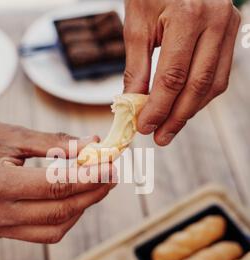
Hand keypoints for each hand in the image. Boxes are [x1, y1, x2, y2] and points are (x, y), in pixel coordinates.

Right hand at [0, 117, 114, 243]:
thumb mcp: (12, 135)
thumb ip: (54, 143)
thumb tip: (92, 145)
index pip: (56, 187)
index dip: (89, 177)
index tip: (111, 166)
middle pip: (59, 211)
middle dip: (92, 193)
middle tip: (111, 176)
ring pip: (54, 229)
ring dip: (81, 209)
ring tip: (96, 187)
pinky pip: (40, 233)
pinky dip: (63, 218)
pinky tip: (73, 200)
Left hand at [124, 0, 240, 144]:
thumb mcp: (137, 25)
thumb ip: (136, 68)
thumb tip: (134, 105)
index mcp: (188, 15)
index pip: (173, 77)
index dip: (158, 107)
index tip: (145, 127)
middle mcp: (215, 21)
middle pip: (197, 85)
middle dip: (177, 117)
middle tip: (160, 137)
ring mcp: (228, 25)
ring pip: (213, 84)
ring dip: (190, 111)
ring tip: (170, 127)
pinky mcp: (232, 31)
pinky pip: (220, 74)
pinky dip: (201, 96)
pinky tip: (184, 107)